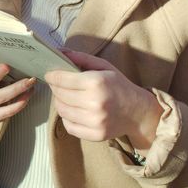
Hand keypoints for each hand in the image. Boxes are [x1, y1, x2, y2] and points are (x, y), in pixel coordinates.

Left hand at [45, 50, 162, 149]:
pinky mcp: (95, 135)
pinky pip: (69, 126)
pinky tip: (74, 111)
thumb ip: (81, 57)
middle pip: (59, 95)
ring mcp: (95, 121)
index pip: (62, 79)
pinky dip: (67, 118)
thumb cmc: (119, 86)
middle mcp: (95, 103)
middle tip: (58, 85)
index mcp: (96, 83)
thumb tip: (59, 52)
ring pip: (61, 111)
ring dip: (60, 102)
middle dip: (55, 88)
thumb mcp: (104, 66)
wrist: (138, 112)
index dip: (52, 76)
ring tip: (66, 97)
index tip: (49, 74)